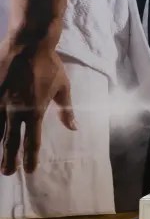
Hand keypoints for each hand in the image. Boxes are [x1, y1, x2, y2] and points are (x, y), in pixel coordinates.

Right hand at [0, 37, 74, 174]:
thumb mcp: (63, 87)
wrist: (28, 45)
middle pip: (12, 141)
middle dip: (10, 159)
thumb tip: (74, 128)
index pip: (33, 140)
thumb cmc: (49, 65)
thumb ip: (66, 110)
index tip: (30, 171)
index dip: (31, 157)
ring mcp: (1, 103)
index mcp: (36, 111)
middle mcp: (16, 111)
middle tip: (8, 174)